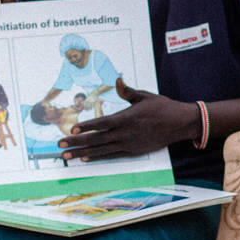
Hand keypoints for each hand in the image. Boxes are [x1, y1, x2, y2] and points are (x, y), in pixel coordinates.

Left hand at [59, 79, 194, 161]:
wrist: (179, 124)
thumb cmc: (162, 107)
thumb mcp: (145, 96)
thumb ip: (127, 91)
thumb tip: (117, 81)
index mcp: (127, 118)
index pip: (102, 123)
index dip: (86, 126)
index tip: (72, 129)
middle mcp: (125, 133)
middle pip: (96, 139)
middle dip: (76, 142)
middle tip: (60, 145)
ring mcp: (128, 144)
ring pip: (100, 150)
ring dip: (81, 152)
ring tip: (66, 156)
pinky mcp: (132, 151)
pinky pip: (111, 155)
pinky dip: (97, 157)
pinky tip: (84, 158)